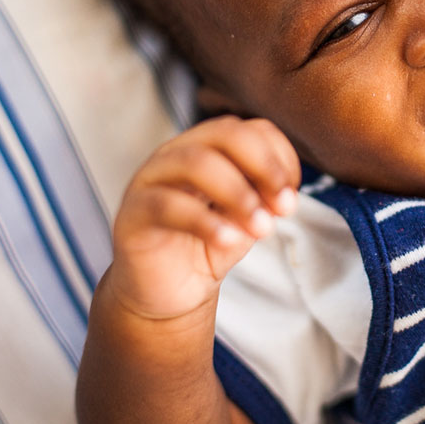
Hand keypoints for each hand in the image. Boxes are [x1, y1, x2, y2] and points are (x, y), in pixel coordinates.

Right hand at [102, 116, 299, 322]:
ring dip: (238, 193)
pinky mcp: (132, 213)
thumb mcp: (246, 220)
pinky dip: (206, 222)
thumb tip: (283, 197)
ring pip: (195, 163)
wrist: (166, 294)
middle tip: (284, 207)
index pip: (250, 129)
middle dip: (264, 167)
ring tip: (262, 228)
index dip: (280, 157)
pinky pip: (167, 205)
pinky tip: (229, 240)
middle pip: (225, 134)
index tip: (292, 196)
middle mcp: (178, 154)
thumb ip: (264, 202)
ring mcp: (151, 179)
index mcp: (209, 148)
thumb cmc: (207, 247)